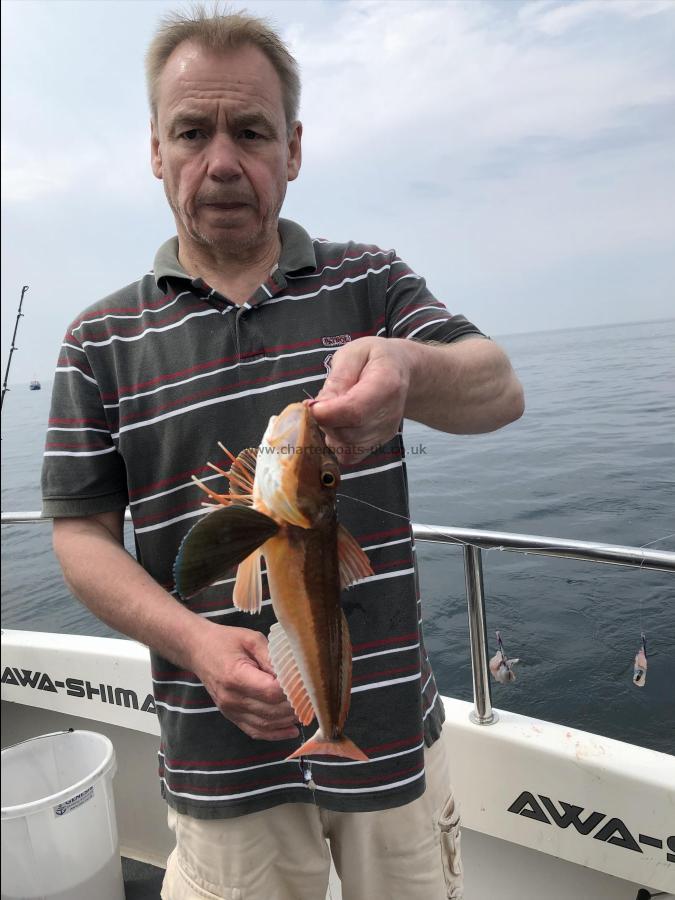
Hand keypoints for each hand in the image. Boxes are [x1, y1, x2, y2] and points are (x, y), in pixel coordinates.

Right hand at [192, 623, 298, 740]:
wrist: (198, 650)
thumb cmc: (226, 641)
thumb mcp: (251, 639)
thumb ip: (271, 656)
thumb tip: (291, 673)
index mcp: (235, 676)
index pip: (270, 691)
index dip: (290, 691)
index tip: (306, 684)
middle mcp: (231, 698)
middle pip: (270, 711)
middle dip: (294, 707)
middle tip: (313, 699)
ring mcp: (230, 710)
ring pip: (265, 725)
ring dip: (288, 721)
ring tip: (306, 712)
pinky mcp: (231, 716)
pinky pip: (255, 731)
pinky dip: (275, 734)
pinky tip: (291, 730)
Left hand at [310, 337, 412, 463]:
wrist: (400, 371)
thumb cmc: (374, 358)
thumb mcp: (353, 354)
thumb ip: (337, 378)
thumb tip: (319, 404)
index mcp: (386, 384)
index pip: (355, 410)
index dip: (327, 414)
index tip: (311, 406)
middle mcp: (390, 414)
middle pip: (348, 433)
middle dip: (325, 421)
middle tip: (322, 403)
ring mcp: (385, 432)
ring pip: (346, 446)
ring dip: (330, 432)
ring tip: (333, 410)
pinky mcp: (378, 443)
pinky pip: (350, 455)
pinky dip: (337, 444)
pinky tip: (338, 424)